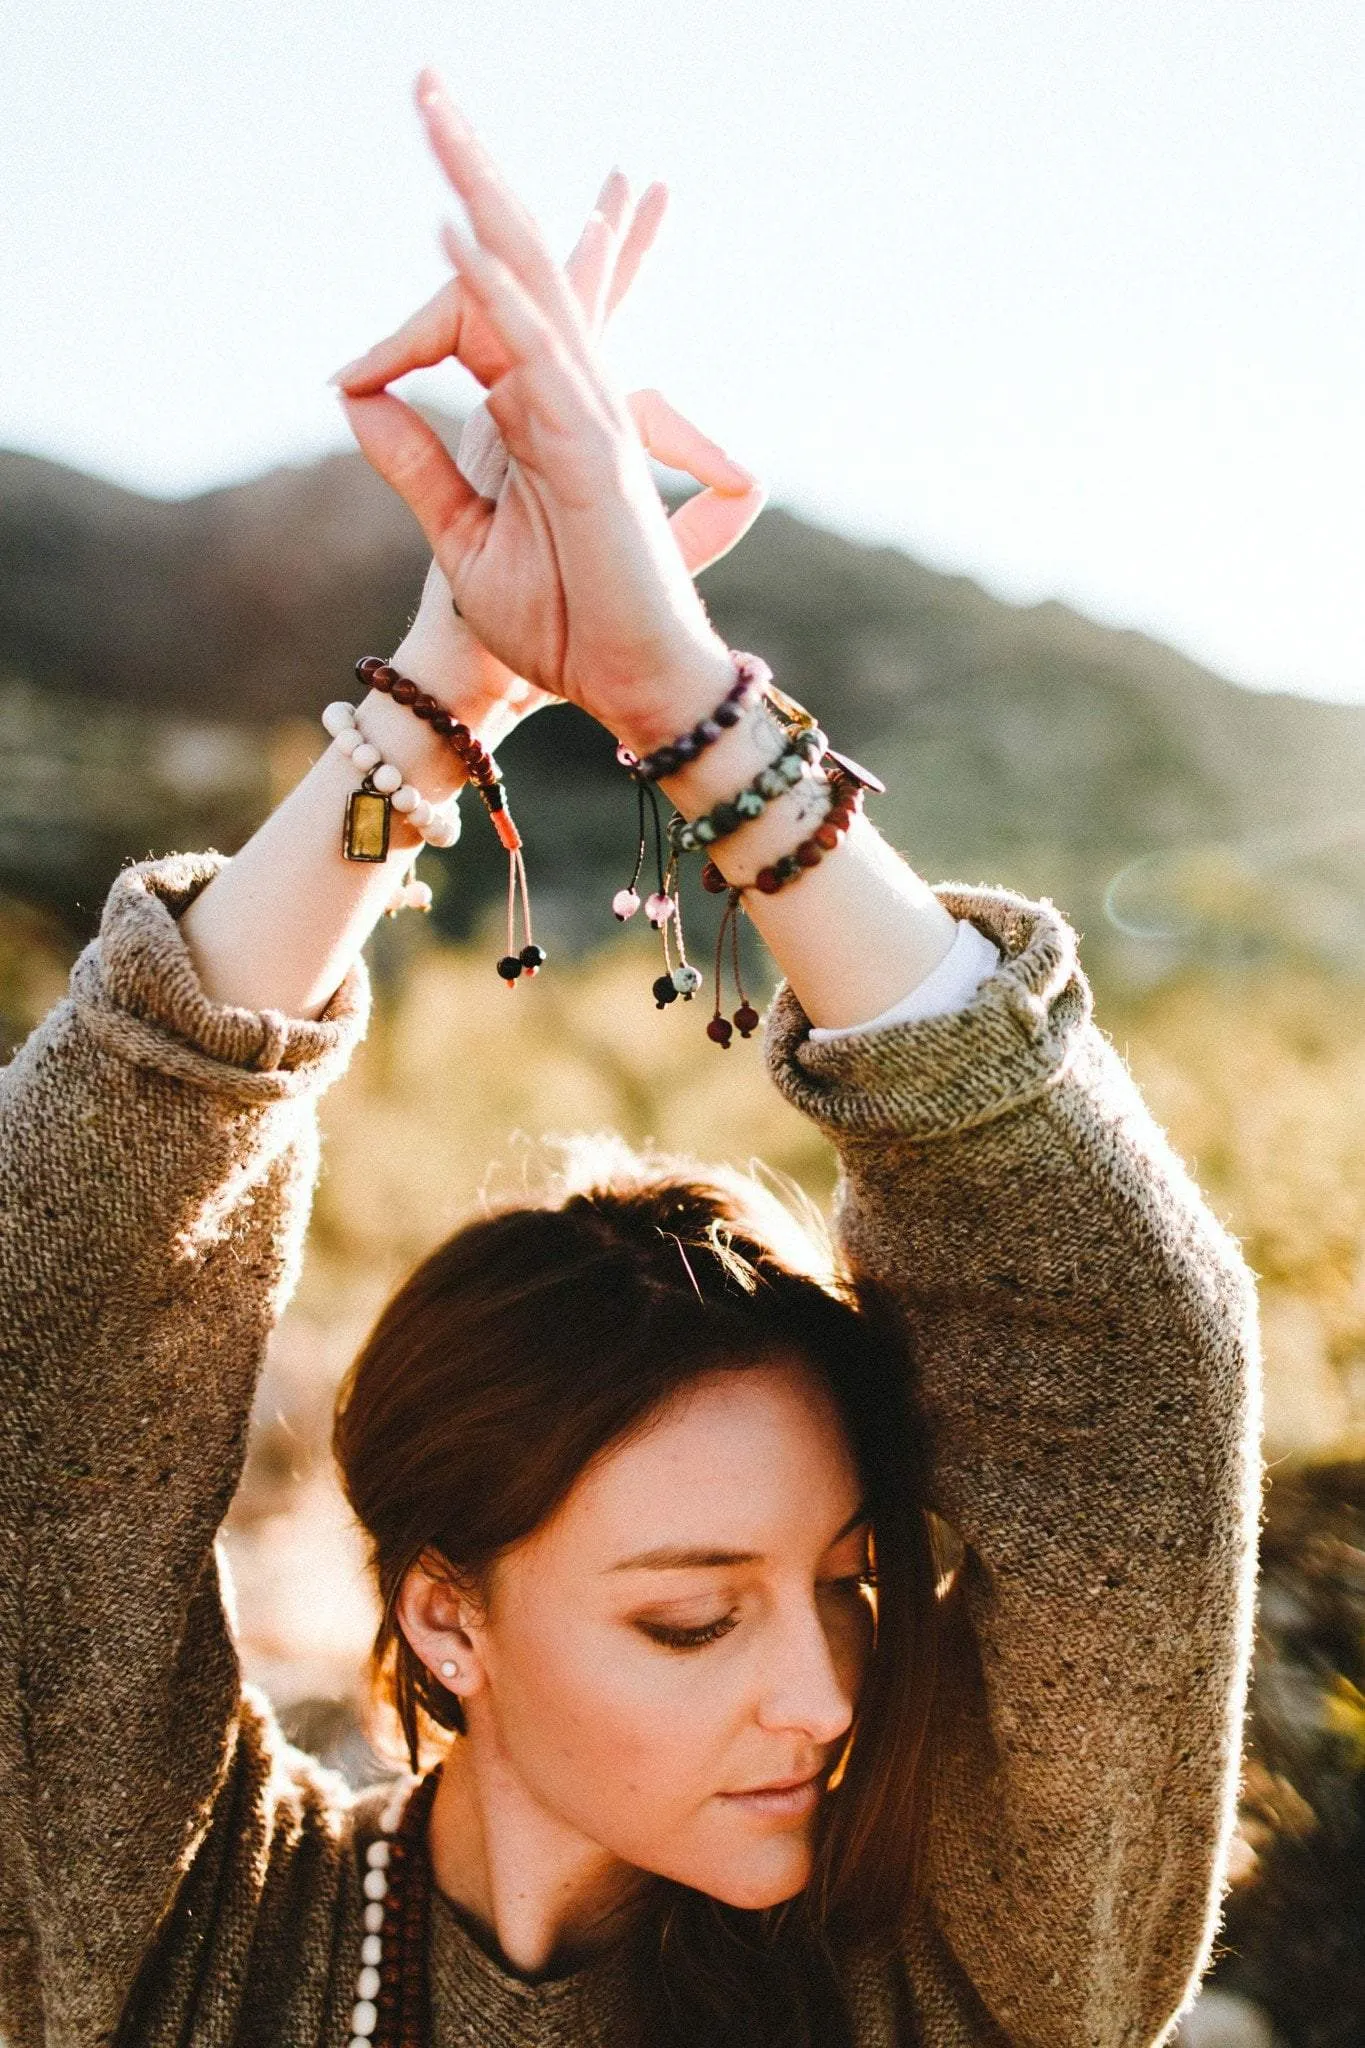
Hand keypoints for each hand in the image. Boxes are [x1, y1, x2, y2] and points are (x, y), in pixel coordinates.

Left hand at [335, 70, 764, 749]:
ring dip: (480, 192)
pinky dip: (494, 295)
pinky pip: (535, 356)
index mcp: (540, 410)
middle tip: (430, 82)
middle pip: (518, 256)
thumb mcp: (460, 536)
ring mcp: (585, 415)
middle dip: (473, 166)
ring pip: (530, 281)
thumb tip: (350, 388)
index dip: (404, 322)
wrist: (624, 689)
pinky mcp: (590, 453)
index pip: (473, 314)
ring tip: (436, 114)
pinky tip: (452, 236)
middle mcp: (569, 393)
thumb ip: (412, 460)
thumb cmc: (559, 626)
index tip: (351, 377)